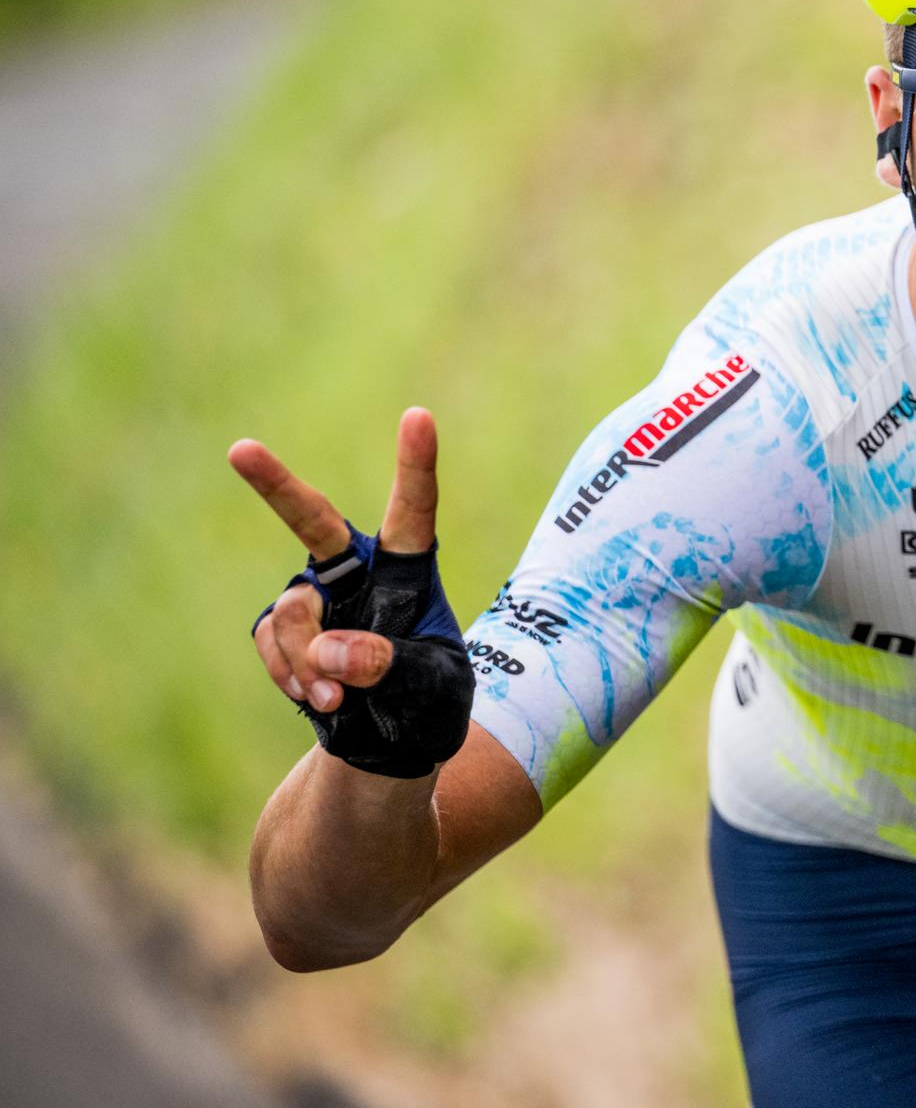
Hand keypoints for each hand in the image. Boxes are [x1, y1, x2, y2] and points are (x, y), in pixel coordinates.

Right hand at [229, 408, 439, 714]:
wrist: (391, 741)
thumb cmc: (429, 701)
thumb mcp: (432, 687)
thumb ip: (390, 665)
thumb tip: (330, 652)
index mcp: (410, 571)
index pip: (413, 510)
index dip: (415, 465)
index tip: (419, 416)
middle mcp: (358, 573)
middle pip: (316, 523)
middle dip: (277, 488)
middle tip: (241, 450)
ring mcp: (317, 599)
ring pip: (295, 612)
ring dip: (310, 660)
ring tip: (338, 698)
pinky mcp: (286, 631)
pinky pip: (273, 643)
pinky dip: (291, 674)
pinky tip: (316, 699)